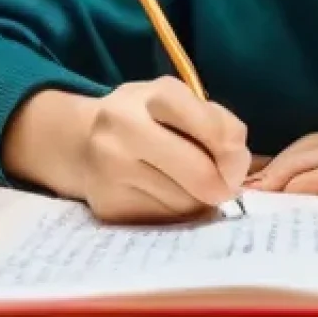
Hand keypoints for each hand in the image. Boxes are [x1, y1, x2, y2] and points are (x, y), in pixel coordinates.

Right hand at [78, 76, 250, 223]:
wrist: (81, 142)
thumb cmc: (147, 120)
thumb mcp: (181, 104)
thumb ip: (219, 125)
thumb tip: (236, 173)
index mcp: (155, 95)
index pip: (214, 128)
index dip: (235, 153)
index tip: (236, 161)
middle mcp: (125, 128)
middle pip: (200, 174)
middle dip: (223, 184)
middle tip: (224, 184)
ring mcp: (110, 169)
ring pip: (185, 204)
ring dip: (199, 201)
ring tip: (185, 184)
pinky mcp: (107, 207)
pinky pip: (165, 222)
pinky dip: (176, 215)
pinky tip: (163, 197)